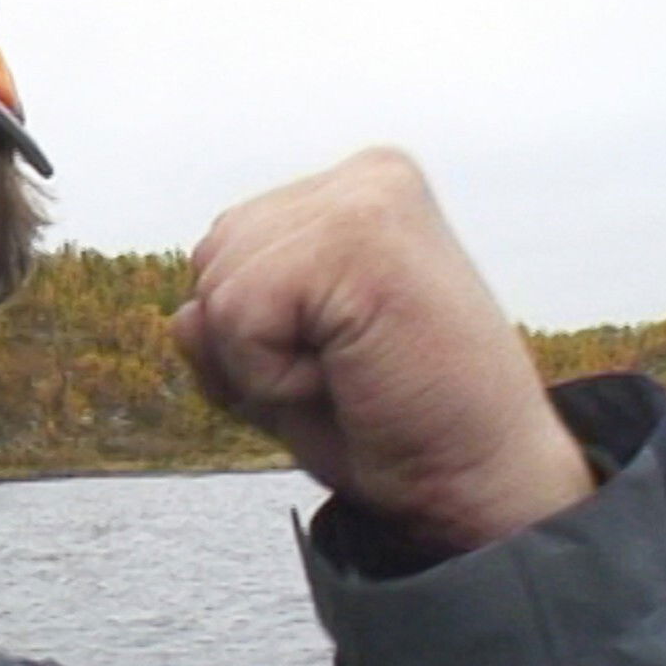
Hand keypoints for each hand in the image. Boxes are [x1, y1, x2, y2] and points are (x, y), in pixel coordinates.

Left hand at [170, 147, 592, 551]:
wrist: (482, 486)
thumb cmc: (393, 431)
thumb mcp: (281, 371)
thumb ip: (224, 328)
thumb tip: (184, 316)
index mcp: (356, 195)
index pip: (225, 252)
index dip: (256, 337)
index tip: (344, 365)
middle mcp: (366, 179)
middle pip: (211, 261)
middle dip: (252, 345)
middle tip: (350, 376)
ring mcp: (366, 199)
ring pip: (219, 288)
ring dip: (264, 363)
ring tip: (354, 375)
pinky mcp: (358, 236)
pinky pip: (235, 314)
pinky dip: (271, 375)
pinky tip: (350, 378)